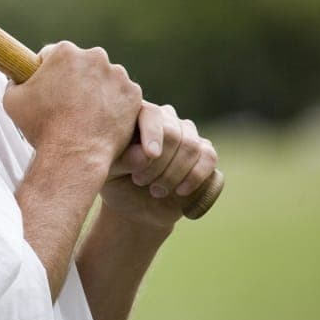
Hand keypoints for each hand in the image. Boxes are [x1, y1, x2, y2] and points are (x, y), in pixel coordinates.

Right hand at [3, 41, 141, 172]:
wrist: (74, 156)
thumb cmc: (42, 128)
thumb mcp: (12, 100)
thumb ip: (14, 81)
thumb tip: (17, 78)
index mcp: (65, 52)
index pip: (54, 55)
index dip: (49, 72)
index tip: (49, 87)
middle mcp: (95, 56)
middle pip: (83, 64)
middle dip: (76, 79)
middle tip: (67, 103)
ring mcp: (118, 75)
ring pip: (105, 78)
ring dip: (97, 91)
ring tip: (85, 115)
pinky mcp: (133, 94)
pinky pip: (122, 96)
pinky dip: (114, 106)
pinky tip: (101, 121)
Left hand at [100, 101, 218, 229]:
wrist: (136, 205)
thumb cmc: (117, 181)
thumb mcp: (110, 170)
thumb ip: (124, 159)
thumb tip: (146, 154)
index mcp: (138, 114)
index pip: (152, 113)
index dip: (153, 133)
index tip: (150, 155)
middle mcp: (165, 118)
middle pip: (173, 133)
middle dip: (159, 163)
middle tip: (140, 182)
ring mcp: (187, 133)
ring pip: (191, 146)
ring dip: (174, 173)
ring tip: (155, 190)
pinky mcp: (204, 152)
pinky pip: (208, 157)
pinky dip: (196, 177)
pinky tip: (180, 192)